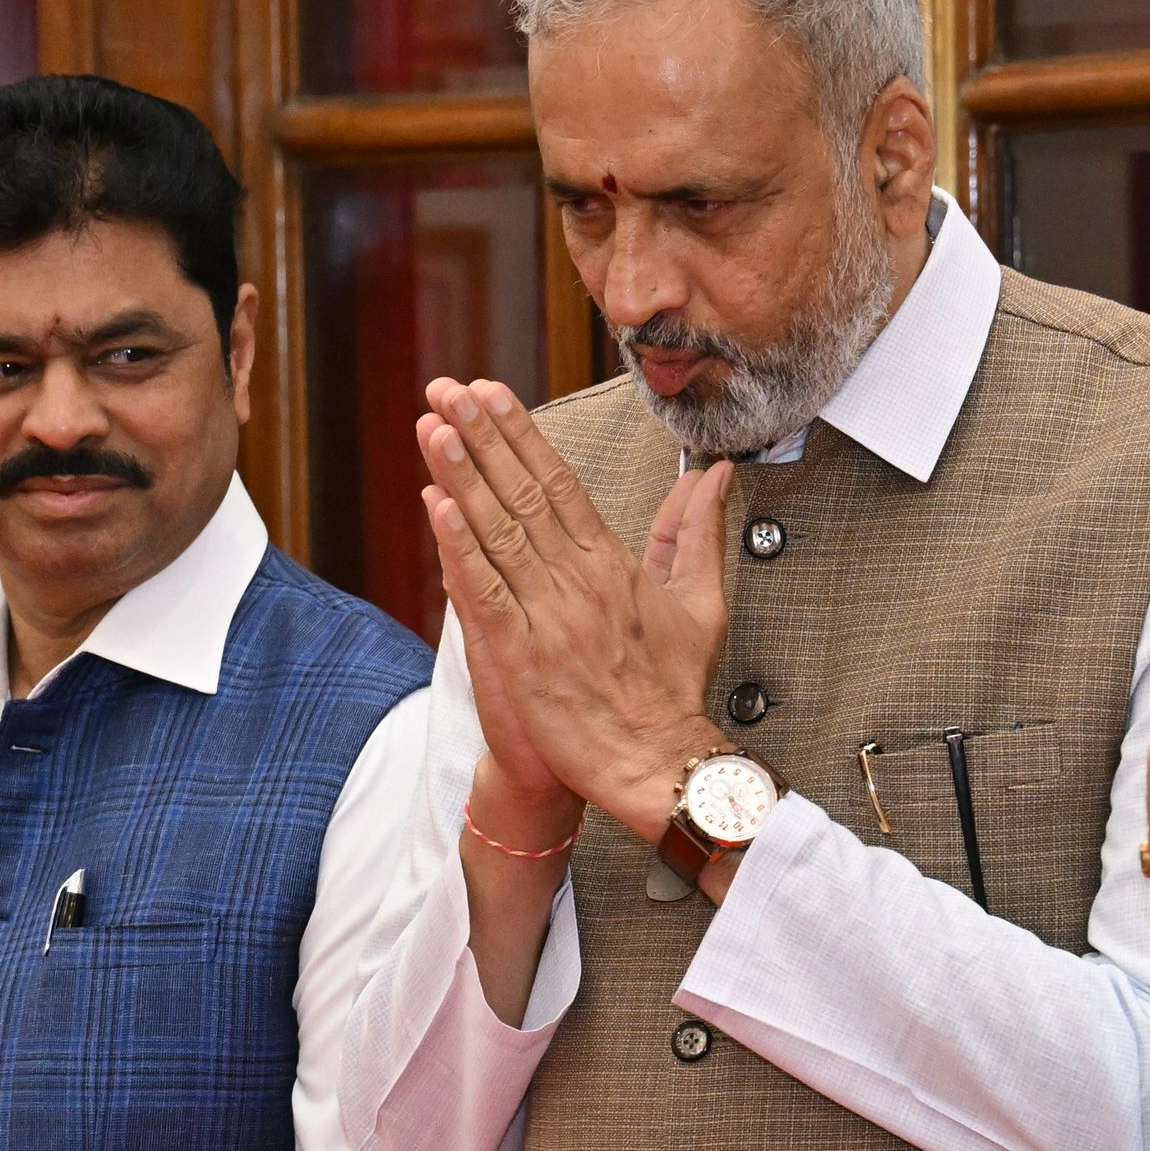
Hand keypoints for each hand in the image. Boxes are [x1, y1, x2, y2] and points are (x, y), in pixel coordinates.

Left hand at [417, 378, 735, 836]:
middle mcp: (577, 579)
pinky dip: (459, 547)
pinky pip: (484, 591)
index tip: (490, 395)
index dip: (520, 434)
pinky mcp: (522, 654)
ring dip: (461, 476)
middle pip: (522, 492)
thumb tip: (715, 475)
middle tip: (447, 389)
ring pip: (497, 531)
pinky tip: (436, 506)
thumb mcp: (699, 603)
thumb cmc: (672, 690)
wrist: (658, 762)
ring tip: (434, 425)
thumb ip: (695, 533)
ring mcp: (547, 614)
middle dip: (481, 437)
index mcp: (612, 563)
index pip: (558, 482)